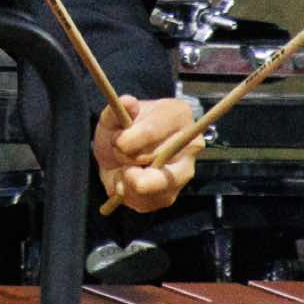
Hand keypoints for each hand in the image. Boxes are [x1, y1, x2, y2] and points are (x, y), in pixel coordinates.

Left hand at [94, 94, 200, 212]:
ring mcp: (184, 171)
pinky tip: (128, 181)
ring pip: (157, 185)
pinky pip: (150, 201)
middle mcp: (190, 144)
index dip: (131, 140)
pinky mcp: (173, 194)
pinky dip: (131, 194)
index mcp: (178, 115)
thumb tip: (127, 102)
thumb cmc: (121, 131)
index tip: (117, 142)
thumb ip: (116, 110)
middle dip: (130, 162)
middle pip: (158, 161)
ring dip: (130, 180)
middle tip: (120, 156)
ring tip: (124, 169)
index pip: (153, 131)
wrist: (117, 155)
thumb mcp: (113, 118)